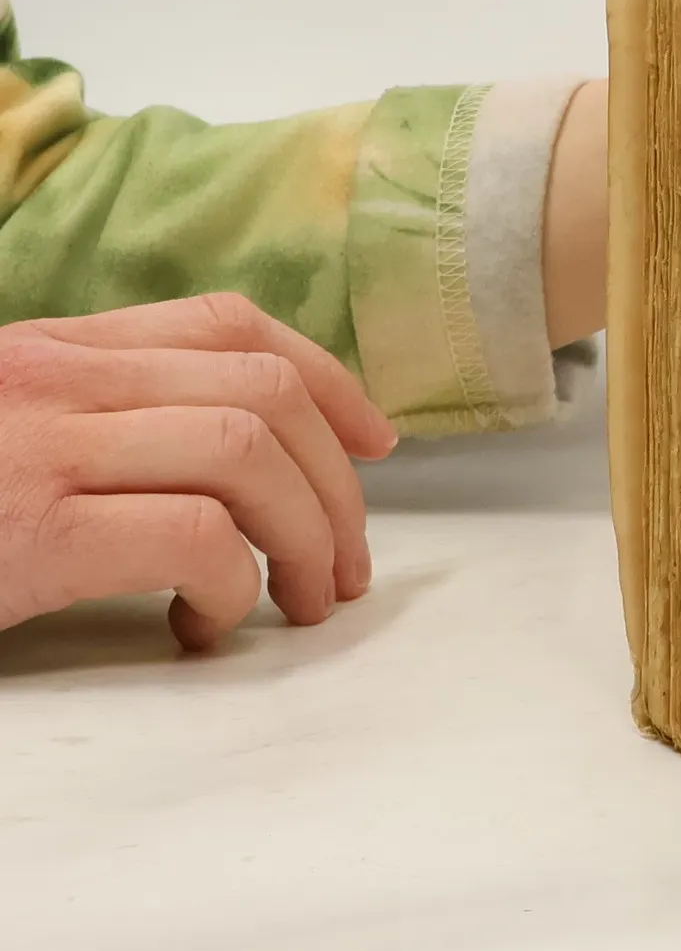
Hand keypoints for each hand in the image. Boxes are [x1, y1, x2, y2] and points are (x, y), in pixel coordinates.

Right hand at [0, 295, 396, 649]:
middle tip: (347, 562)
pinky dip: (229, 585)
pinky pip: (192, 536)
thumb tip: (242, 453)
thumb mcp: (12, 431)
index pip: (232, 327)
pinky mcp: (35, 535)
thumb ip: (107, 417)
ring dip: (305, 536)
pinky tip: (204, 622)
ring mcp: (47, 448)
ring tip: (300, 598)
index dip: (328, 382)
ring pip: (247, 453)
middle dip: (334, 481)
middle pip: (265, 392)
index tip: (375, 443)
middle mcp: (59, 378)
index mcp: (59, 350)